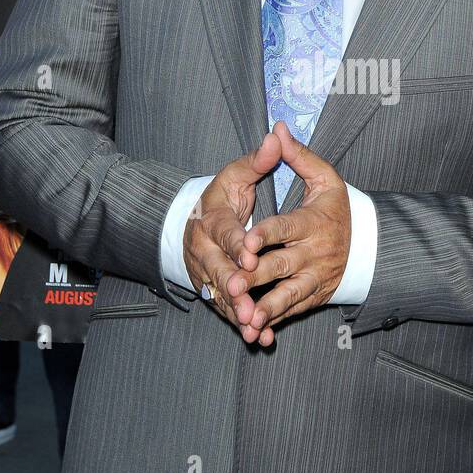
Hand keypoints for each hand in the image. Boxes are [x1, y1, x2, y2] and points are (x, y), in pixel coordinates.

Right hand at [183, 131, 281, 343]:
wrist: (195, 224)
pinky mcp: (214, 291)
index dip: (237, 243)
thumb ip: (257, 160)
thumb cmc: (221, 197)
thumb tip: (276, 136)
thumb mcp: (236, 175)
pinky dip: (242, 324)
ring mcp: (207, 273)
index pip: (225, 231)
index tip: (251, 253)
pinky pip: (228, 310)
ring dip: (238, 311)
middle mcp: (204, 249)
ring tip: (253, 325)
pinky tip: (258, 337)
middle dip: (233, 284)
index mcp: (211, 218)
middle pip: (218, 269)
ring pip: (222, 295)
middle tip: (246, 296)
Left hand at [225, 119, 350, 344]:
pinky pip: (293, 310)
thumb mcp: (325, 177)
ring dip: (266, 308)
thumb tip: (277, 128)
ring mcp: (314, 278)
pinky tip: (257, 330)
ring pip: (288, 296)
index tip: (245, 242)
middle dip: (256, 276)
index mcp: (313, 223)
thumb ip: (298, 155)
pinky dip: (275, 321)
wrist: (368, 244)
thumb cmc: (338, 207)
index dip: (264, 236)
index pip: (284, 228)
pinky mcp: (313, 296)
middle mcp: (314, 253)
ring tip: (247, 318)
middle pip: (281, 266)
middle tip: (233, 283)